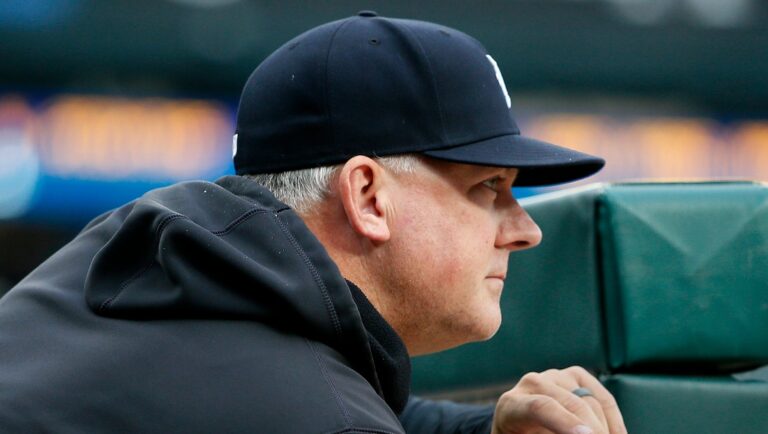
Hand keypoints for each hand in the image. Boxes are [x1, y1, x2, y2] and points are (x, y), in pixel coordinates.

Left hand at [490, 366, 626, 433]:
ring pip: (592, 402)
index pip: (540, 407)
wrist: (521, 427)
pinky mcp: (576, 376)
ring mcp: (555, 376)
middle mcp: (532, 384)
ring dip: (604, 428)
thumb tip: (580, 432)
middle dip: (593, 429)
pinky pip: (604, 399)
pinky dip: (614, 422)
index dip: (565, 421)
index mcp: (512, 405)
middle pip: (572, 403)